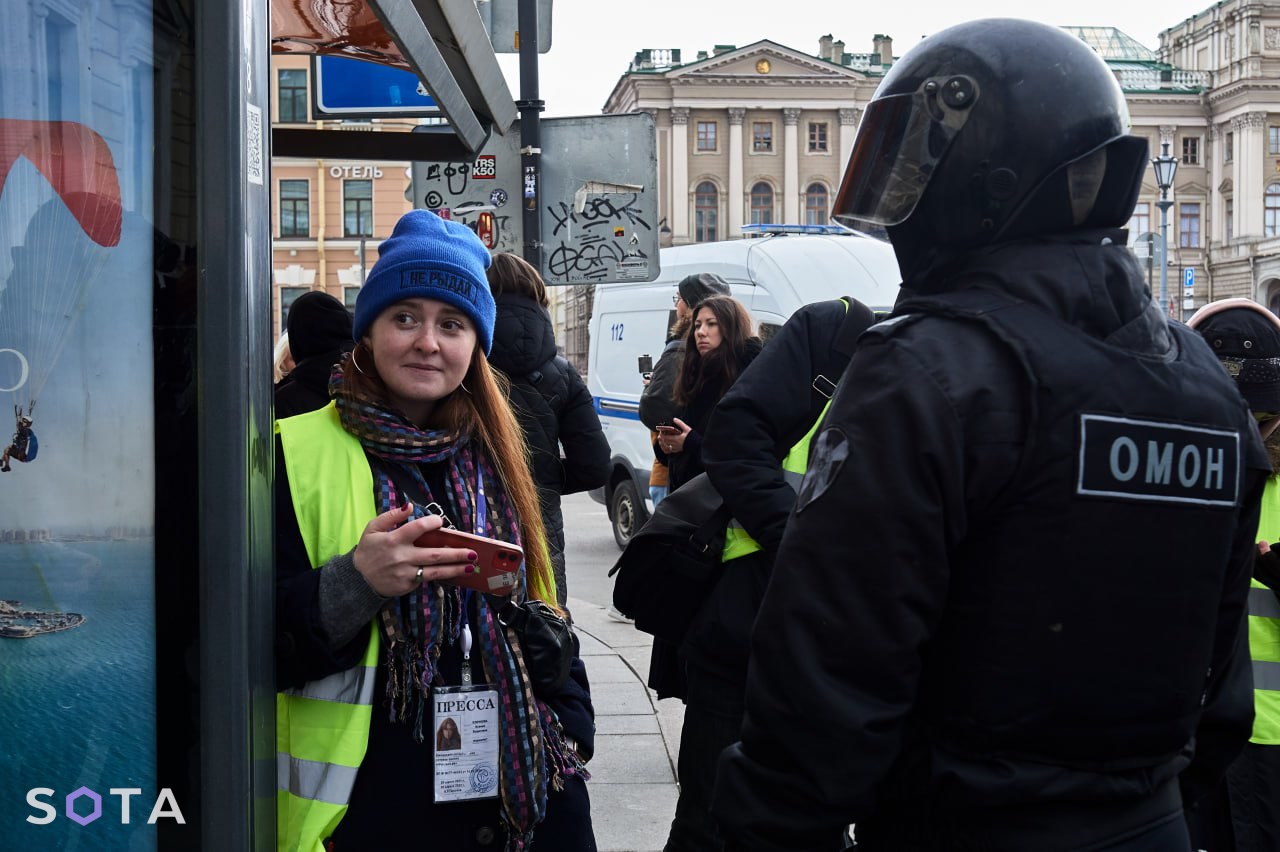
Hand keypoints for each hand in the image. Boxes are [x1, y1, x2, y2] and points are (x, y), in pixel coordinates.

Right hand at [353, 504, 476, 596]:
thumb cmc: (368, 551)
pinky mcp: (408, 585)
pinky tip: (455, 573)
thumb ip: (390, 516)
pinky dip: (442, 576)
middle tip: (472, 552)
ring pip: (435, 571)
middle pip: (434, 554)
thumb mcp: (372, 528)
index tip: (441, 521)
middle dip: (455, 553)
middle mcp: (402, 557)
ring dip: (455, 568)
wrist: (358, 579)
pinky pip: (428, 579)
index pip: (417, 528)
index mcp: (394, 540)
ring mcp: (406, 573)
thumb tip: (409, 507)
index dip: (432, 523)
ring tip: (470, 566)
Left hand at [659, 418, 690, 453]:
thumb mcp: (687, 428)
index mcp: (676, 439)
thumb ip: (680, 423)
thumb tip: (674, 419)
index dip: (661, 434)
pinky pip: (669, 451)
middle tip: (660, 435)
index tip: (660, 431)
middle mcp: (675, 444)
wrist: (697, 445)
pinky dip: (666, 448)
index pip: (665, 437)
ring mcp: (676, 448)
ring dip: (662, 444)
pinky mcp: (678, 450)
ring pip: (666, 447)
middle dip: (661, 438)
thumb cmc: (693, 437)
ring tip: (661, 440)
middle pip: (665, 442)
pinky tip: (665, 446)